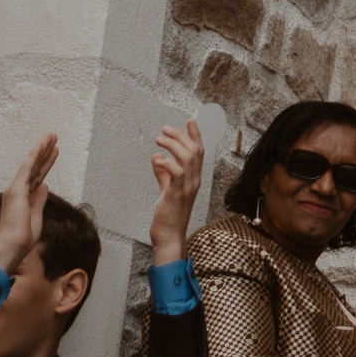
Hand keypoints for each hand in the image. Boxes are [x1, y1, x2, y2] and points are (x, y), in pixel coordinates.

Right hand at [0, 132, 58, 271]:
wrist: (11, 247)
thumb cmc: (22, 237)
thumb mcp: (36, 215)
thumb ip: (39, 199)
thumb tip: (44, 185)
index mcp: (23, 198)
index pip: (37, 176)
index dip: (46, 164)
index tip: (54, 151)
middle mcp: (17, 191)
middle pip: (35, 167)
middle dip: (44, 152)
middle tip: (53, 137)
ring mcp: (16, 189)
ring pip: (31, 163)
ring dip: (42, 148)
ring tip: (51, 135)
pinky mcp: (16, 189)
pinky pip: (28, 167)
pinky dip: (36, 155)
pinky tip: (43, 144)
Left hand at [149, 120, 203, 265]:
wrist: (169, 236)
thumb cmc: (168, 215)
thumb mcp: (165, 190)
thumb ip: (162, 173)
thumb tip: (157, 156)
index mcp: (193, 178)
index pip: (198, 152)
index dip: (195, 135)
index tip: (189, 120)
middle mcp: (194, 181)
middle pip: (194, 151)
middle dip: (181, 135)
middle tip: (165, 129)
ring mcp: (187, 187)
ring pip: (187, 158)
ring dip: (173, 145)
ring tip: (159, 139)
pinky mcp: (177, 194)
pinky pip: (176, 173)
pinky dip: (167, 163)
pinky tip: (157, 159)